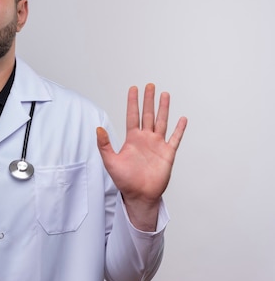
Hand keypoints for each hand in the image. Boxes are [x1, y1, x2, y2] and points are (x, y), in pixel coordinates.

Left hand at [96, 84, 186, 230]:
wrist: (139, 195)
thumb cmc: (124, 180)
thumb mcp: (110, 161)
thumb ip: (104, 145)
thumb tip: (98, 129)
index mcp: (132, 139)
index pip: (132, 116)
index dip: (133, 102)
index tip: (134, 89)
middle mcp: (145, 139)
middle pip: (147, 115)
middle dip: (148, 100)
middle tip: (150, 85)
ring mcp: (157, 145)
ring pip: (161, 122)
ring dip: (163, 109)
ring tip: (165, 95)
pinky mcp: (168, 154)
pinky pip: (175, 139)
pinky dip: (179, 129)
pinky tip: (182, 119)